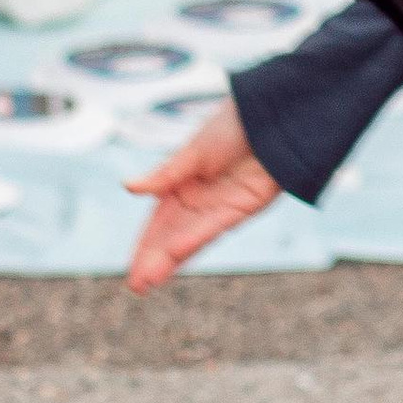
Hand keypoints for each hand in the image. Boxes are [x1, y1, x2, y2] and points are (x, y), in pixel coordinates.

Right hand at [125, 103, 280, 289]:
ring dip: (171, 259)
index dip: (146, 247)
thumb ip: (164, 174)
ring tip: (150, 280)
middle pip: (172, 236)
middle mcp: (200, 201)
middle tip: (136, 287)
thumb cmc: (233, 126)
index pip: (159, 224)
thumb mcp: (193, 151)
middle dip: (154, 260)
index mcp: (182, 185)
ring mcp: (221, 207)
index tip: (133, 272)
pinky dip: (194, 238)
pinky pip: (214, 227)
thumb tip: (128, 188)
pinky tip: (176, 250)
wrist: (274, 116)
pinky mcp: (244, 208)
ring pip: (190, 238)